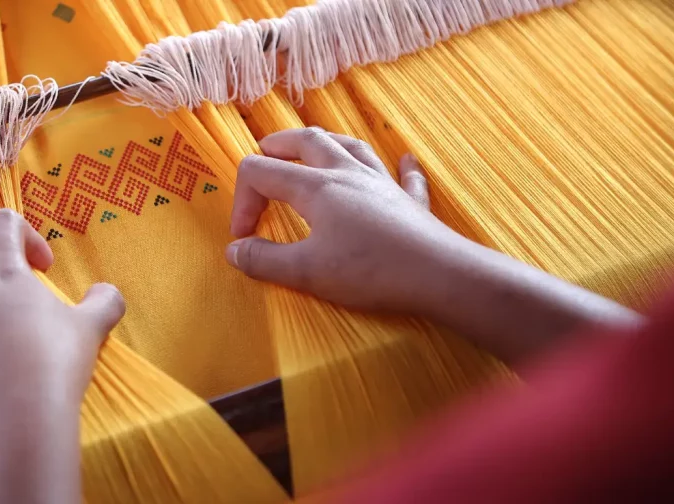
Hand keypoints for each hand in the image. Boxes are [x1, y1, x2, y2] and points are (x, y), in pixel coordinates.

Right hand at [226, 127, 455, 311]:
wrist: (439, 275)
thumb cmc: (370, 271)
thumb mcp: (306, 271)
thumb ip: (264, 260)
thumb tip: (234, 251)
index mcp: (316, 187)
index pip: (261, 172)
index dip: (242, 201)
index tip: (245, 237)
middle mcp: (346, 173)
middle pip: (306, 141)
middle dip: (278, 147)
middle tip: (263, 157)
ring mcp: (381, 183)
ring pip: (350, 146)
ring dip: (325, 143)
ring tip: (311, 149)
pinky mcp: (409, 201)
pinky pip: (403, 173)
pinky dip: (398, 165)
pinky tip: (404, 160)